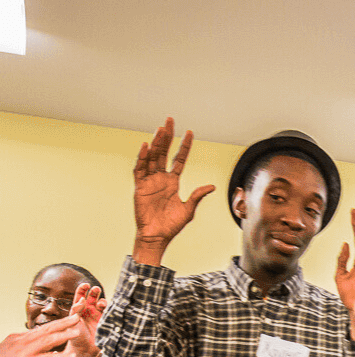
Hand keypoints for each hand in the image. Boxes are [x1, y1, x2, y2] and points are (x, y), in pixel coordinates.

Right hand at [0, 319, 81, 356]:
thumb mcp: (12, 353)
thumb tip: (42, 347)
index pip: (41, 329)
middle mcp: (21, 342)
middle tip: (77, 317)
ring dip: (63, 335)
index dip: (56, 324)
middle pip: (45, 330)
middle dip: (63, 323)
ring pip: (47, 340)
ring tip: (77, 332)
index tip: (69, 320)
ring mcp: (23, 353)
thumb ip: (26, 348)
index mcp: (18, 338)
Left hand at [65, 283, 105, 356]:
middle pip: (92, 297)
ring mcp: (98, 316)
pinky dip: (110, 309)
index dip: (83, 289)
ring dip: (102, 301)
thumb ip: (75, 311)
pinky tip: (109, 309)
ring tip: (102, 303)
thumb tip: (82, 300)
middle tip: (96, 289)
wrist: (85, 351)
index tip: (86, 285)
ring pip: (101, 304)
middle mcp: (88, 311)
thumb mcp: (71, 323)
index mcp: (78, 310)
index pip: (80, 296)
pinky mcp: (106, 322)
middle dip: (94, 292)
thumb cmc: (75, 338)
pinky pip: (109, 313)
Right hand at [133, 117, 214, 257]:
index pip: (179, 159)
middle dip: (168, 137)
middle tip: (170, 120)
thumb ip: (197, 196)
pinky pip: (140, 169)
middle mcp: (161, 178)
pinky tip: (147, 146)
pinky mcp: (140, 187)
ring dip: (157, 143)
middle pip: (164, 153)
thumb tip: (212, 186)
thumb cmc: (172, 225)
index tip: (189, 132)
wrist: (157, 236)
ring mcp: (149, 181)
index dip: (184, 146)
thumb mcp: (189, 209)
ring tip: (161, 129)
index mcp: (173, 182)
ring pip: (153, 157)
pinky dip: (143, 158)